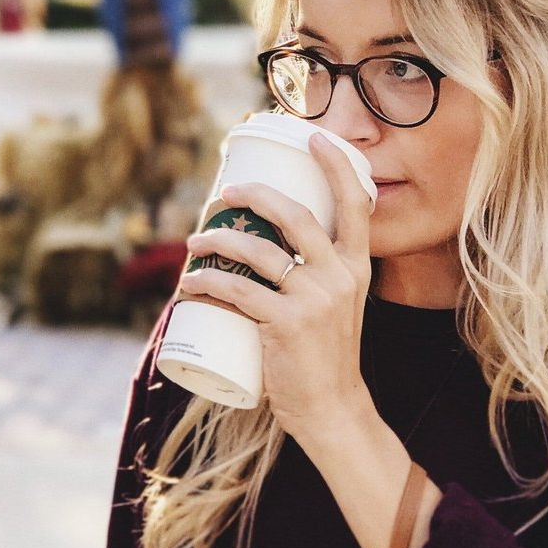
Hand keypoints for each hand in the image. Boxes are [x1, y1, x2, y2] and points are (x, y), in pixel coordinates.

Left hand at [178, 134, 373, 441]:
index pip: (356, 205)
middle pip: (297, 216)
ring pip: (258, 251)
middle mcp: (340, 277)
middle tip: (227, 191)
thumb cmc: (326, 358)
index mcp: (358, 268)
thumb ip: (316, 277)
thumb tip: (266, 249)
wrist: (333, 408)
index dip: (335, 166)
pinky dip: (207, 282)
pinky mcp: (285, 324)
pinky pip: (236, 290)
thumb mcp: (337, 308)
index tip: (314, 138)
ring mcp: (314, 300)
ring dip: (219, 239)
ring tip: (195, 240)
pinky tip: (189, 282)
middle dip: (257, 194)